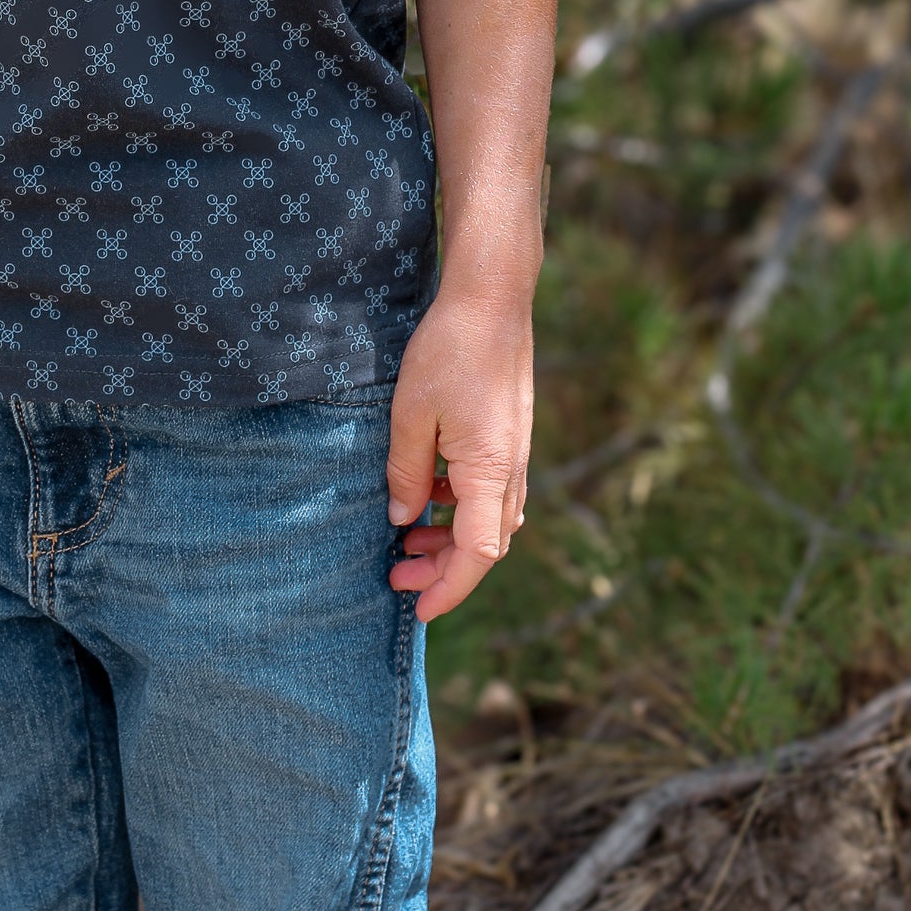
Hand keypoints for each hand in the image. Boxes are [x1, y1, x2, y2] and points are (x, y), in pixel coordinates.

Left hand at [385, 275, 533, 622]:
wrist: (492, 299)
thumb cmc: (449, 351)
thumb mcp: (410, 414)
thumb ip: (407, 474)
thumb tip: (402, 520)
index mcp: (490, 473)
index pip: (476, 555)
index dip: (449, 588)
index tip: (418, 610)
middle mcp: (512, 471)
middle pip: (485, 545)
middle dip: (442, 571)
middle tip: (394, 577)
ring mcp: (515, 455)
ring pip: (489, 521)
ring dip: (449, 540)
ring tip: (403, 543)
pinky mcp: (510, 438)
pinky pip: (489, 493)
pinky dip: (459, 509)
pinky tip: (426, 496)